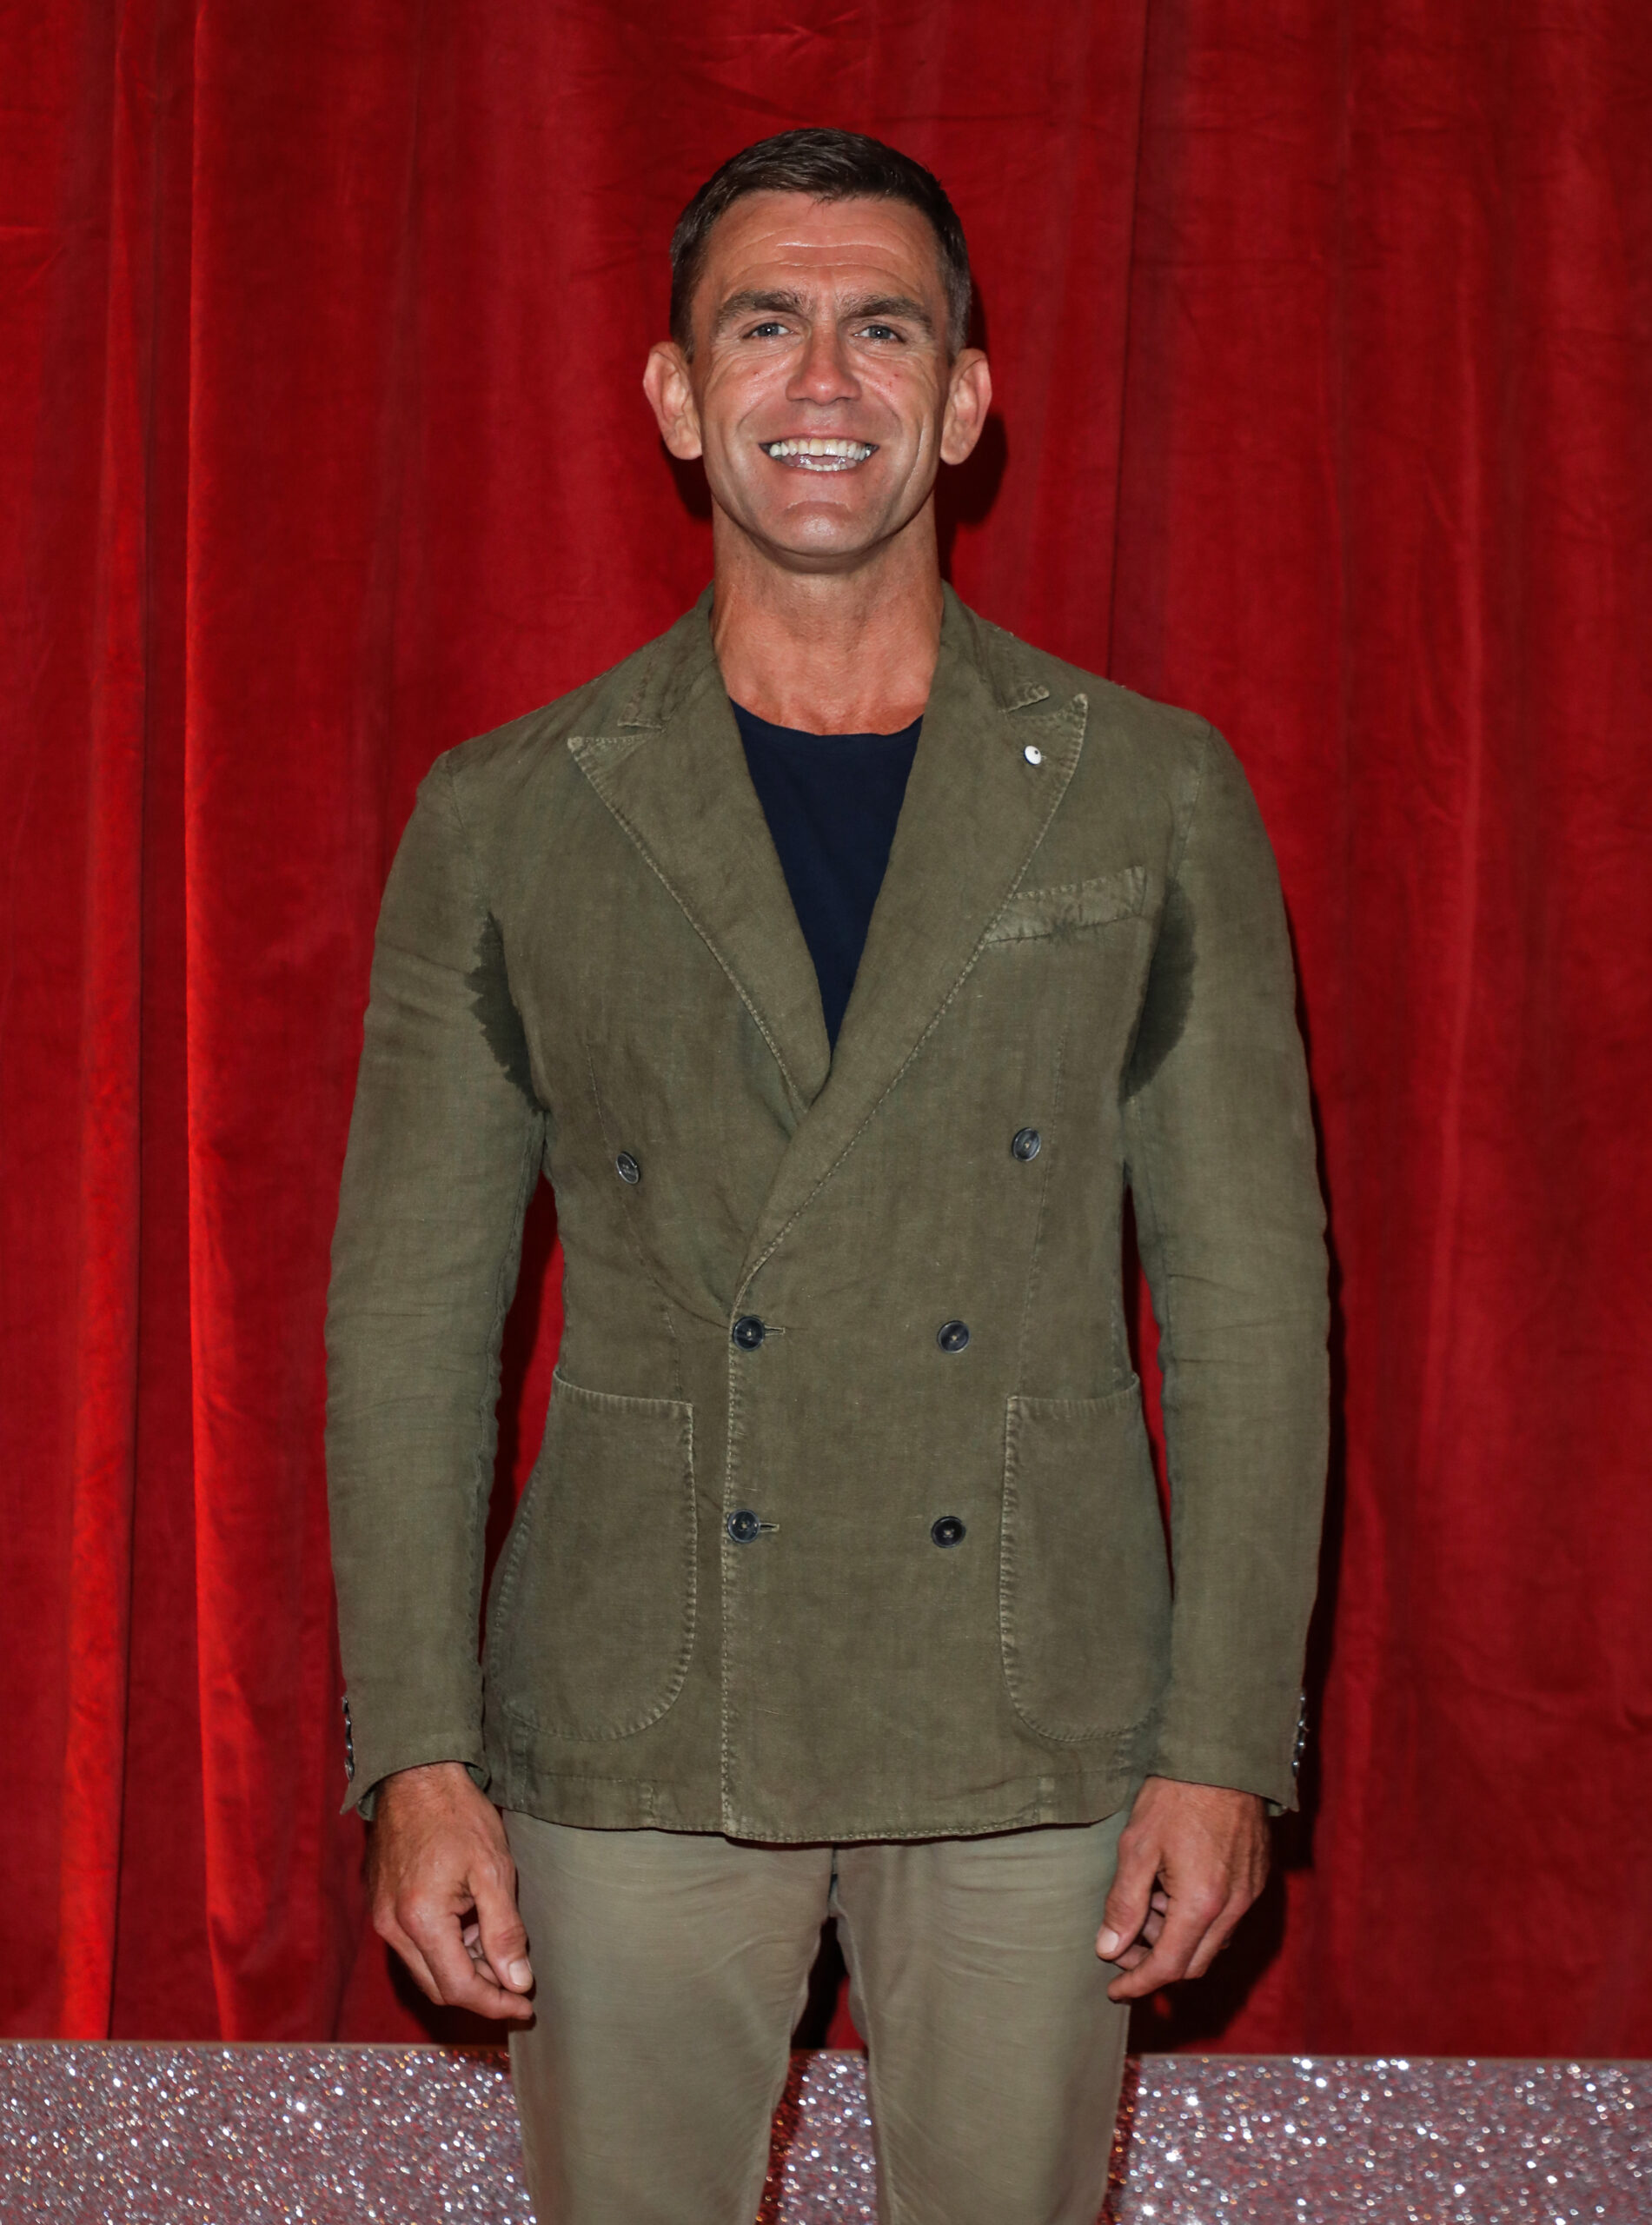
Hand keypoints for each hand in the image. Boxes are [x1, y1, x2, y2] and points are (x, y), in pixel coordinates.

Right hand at [368, 1761, 534, 2021]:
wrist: (415, 1775)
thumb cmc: (457, 1815)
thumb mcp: (493, 1870)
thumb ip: (504, 1931)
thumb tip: (517, 1982)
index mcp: (420, 1921)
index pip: (460, 1988)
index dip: (496, 2004)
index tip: (526, 2006)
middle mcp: (392, 1928)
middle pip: (440, 1987)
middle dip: (482, 1992)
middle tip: (518, 1982)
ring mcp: (381, 1918)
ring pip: (425, 1970)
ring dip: (463, 1970)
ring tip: (498, 1948)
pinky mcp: (381, 1905)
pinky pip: (413, 1947)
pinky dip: (445, 1950)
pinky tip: (471, 1928)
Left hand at [1096, 1776, 1268, 2002]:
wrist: (1223, 1756)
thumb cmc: (1176, 1796)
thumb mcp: (1137, 1846)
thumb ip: (1123, 1903)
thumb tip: (1109, 1949)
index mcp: (1201, 1905)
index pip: (1168, 1967)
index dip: (1138, 1984)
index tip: (1114, 1991)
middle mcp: (1232, 1908)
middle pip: (1192, 1964)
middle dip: (1154, 1962)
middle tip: (1123, 1942)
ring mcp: (1249, 1894)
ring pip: (1210, 1942)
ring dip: (1175, 1939)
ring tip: (1146, 1901)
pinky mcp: (1256, 1879)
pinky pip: (1225, 1920)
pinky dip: (1196, 1919)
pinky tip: (1172, 1888)